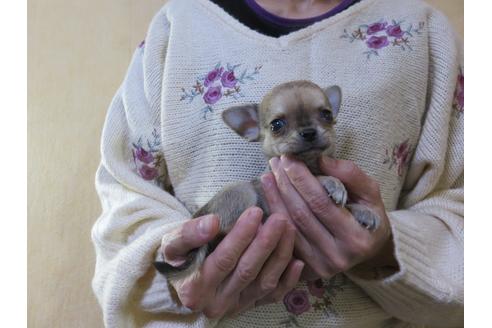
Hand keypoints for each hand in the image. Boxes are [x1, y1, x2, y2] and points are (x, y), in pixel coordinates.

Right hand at [162, 207, 304, 318]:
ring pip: (264, 283)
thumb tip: (212, 223)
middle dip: (266, 243)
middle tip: (280, 218)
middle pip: (247, 271)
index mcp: (195, 288)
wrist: (182, 278)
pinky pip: (273, 296)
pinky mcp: (249, 307)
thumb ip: (189, 233)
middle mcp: (216, 303)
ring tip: (289, 229)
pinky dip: (288, 280)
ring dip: (280, 256)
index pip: (223, 259)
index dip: (241, 236)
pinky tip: (298, 261)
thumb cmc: (178, 256)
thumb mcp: (173, 243)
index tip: (256, 211)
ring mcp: (236, 307)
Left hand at [262, 155, 397, 279]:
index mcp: (356, 237)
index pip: (321, 202)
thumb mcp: (370, 193)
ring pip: (289, 227)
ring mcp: (320, 266)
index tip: (289, 159)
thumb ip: (351, 175)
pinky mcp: (307, 270)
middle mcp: (338, 256)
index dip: (301, 179)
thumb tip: (321, 160)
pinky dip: (274, 217)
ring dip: (275, 198)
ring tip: (268, 176)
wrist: (371, 250)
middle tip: (275, 163)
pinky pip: (285, 239)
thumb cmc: (369, 216)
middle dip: (285, 185)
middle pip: (301, 214)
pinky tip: (268, 197)